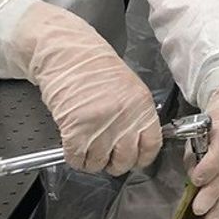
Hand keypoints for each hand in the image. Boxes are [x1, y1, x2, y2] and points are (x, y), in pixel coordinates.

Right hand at [9, 2, 161, 174]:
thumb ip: (136, 116)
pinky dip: (75, 158)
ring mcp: (100, 127)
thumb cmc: (96, 69)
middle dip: (114, 164)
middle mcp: (125, 120)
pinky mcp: (75, 130)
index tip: (133, 160)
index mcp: (142, 108)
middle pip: (125, 161)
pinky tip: (74, 147)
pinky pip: (77, 159)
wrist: (68, 54)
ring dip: (92, 161)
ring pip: (99, 164)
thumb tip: (135, 142)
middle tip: (106, 156)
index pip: (150, 147)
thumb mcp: (130, 89)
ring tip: (87, 148)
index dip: (140, 158)